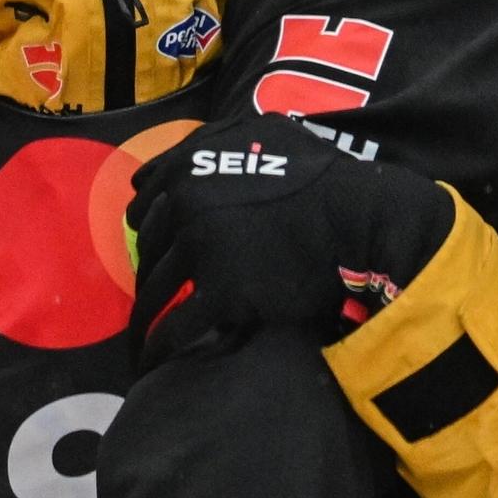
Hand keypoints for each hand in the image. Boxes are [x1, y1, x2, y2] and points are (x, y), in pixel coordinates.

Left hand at [130, 113, 459, 353]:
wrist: (356, 216)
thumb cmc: (319, 174)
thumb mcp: (262, 134)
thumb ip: (214, 143)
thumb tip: (180, 160)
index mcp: (190, 166)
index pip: (143, 204)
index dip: (149, 230)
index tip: (156, 250)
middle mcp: (186, 203)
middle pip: (146, 250)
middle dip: (148, 273)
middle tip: (154, 296)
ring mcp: (201, 248)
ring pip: (154, 291)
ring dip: (144, 317)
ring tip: (141, 338)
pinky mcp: (221, 292)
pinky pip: (174, 328)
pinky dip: (159, 347)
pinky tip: (154, 363)